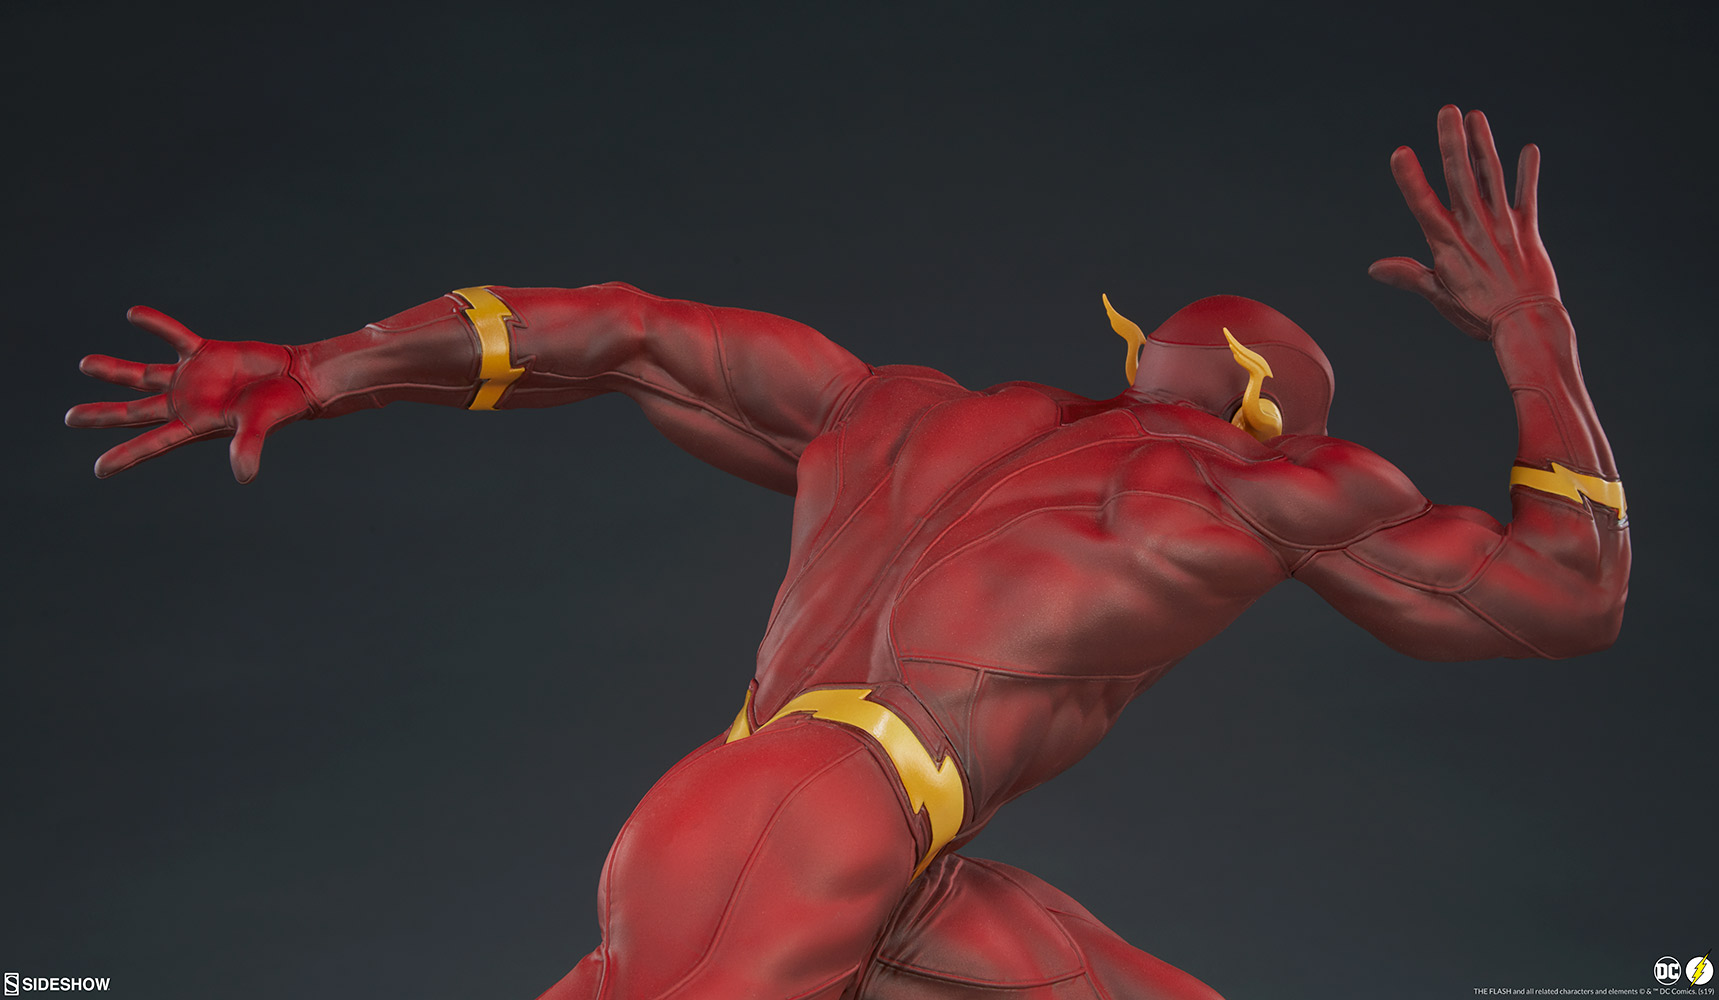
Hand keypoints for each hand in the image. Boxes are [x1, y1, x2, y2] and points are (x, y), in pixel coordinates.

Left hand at [67, 306, 311, 482]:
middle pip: (136, 412)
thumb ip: (248, 446)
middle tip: (70, 418)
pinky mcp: (203, 354)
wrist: (297, 380)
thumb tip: (243, 476)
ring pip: (143, 376)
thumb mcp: (261, 426)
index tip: (98, 470)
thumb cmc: (281, 407)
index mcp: (196, 425)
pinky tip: (134, 314)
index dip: (125, 455)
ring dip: (115, 371)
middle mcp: (186, 404)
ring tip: (85, 365)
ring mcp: (191, 379)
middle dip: (104, 414)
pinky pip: (173, 337)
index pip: (153, 443)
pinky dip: (156, 325)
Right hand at [1369, 106, 1559, 340]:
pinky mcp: (1528, 230)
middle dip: (1452, 143)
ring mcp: (1503, 227)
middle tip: (1447, 110)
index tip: (1400, 152)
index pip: (1424, 206)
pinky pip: (1528, 195)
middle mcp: (1475, 229)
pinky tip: (1528, 149)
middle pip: (1462, 178)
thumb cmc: (1479, 316)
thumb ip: (1410, 276)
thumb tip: (1374, 268)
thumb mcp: (1440, 296)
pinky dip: (1528, 173)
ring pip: (1492, 178)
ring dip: (1483, 144)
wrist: (1527, 326)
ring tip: (1475, 116)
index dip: (1412, 179)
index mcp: (1449, 246)